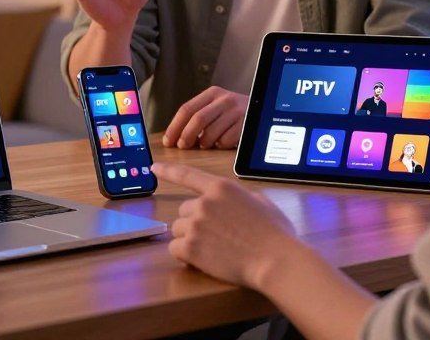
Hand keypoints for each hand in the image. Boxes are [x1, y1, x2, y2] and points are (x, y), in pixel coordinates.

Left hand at [150, 162, 296, 290]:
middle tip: (216, 236)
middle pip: (183, 211)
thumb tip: (238, 201)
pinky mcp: (191, 247)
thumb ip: (242, 197)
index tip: (154, 167)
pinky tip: (203, 260)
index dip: (168, 171)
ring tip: (213, 249)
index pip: (188, 175)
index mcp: (221, 187)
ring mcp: (196, 224)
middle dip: (195, 222)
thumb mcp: (262, 202)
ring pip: (178, 229)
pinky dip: (185, 256)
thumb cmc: (275, 234)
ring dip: (190, 239)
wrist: (275, 261)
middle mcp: (204, 202)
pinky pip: (175, 249)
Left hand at [162, 86, 247, 148]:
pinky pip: (226, 140)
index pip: (187, 109)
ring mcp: (236, 111)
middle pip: (197, 119)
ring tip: (205, 145)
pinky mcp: (246, 124)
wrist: (263, 109)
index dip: (174, 126)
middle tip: (183, 146)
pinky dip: (219, 145)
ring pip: (211, 132)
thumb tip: (175, 135)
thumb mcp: (216, 106)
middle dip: (186, 136)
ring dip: (204, 143)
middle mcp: (224, 99)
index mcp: (212, 93)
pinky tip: (221, 143)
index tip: (168, 141)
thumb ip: (198, 115)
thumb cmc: (233, 112)